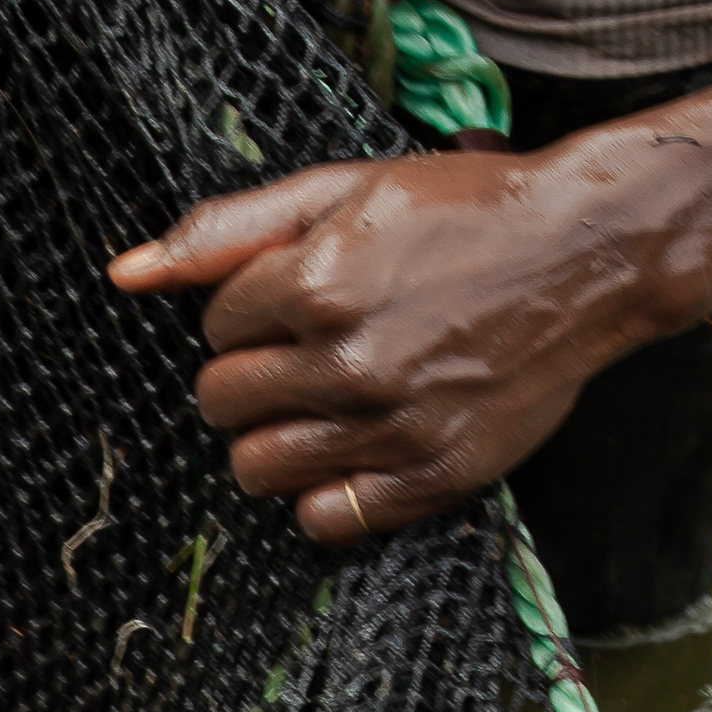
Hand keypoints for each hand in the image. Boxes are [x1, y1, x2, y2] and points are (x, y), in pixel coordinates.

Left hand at [109, 151, 708, 543]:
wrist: (587, 252)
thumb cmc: (462, 211)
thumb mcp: (343, 190)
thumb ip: (227, 230)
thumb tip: (124, 274)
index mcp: (318, 283)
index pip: (214, 328)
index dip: (249, 311)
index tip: (300, 295)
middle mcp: (349, 362)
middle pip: (219, 403)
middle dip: (249, 374)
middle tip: (309, 349)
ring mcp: (392, 427)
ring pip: (254, 468)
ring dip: (272, 437)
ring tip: (323, 400)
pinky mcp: (432, 476)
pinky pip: (324, 521)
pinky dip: (323, 494)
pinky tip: (351, 450)